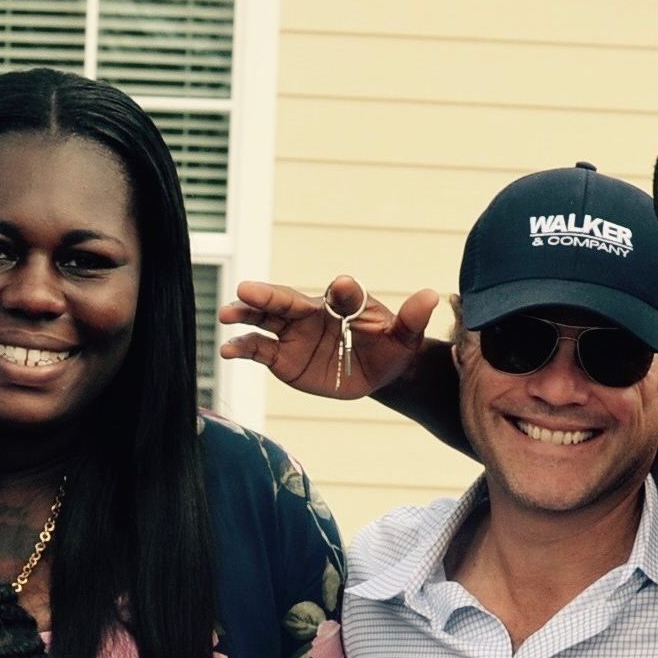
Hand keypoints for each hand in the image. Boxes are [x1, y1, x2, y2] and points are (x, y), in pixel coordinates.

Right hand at [220, 277, 446, 399]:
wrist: (375, 370)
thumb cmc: (390, 346)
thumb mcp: (404, 336)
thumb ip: (411, 319)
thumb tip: (431, 295)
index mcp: (344, 303)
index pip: (341, 293)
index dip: (341, 291)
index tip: (340, 286)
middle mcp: (312, 313)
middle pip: (287, 300)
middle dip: (267, 294)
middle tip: (246, 288)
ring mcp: (293, 334)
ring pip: (265, 319)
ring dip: (245, 315)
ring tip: (226, 314)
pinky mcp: (282, 358)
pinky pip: (258, 350)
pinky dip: (242, 348)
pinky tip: (227, 350)